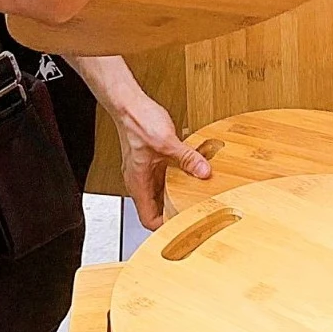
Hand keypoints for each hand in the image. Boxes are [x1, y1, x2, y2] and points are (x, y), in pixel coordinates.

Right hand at [110, 82, 210, 229]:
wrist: (129, 104)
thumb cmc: (138, 122)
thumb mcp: (167, 142)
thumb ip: (187, 158)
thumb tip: (204, 171)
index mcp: (138, 183)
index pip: (148, 218)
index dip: (164, 227)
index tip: (182, 227)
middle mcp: (139, 180)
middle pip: (156, 207)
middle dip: (174, 211)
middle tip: (193, 212)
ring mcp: (143, 170)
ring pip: (160, 192)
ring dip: (176, 193)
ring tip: (193, 195)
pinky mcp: (149, 160)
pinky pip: (164, 176)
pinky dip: (176, 177)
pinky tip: (188, 170)